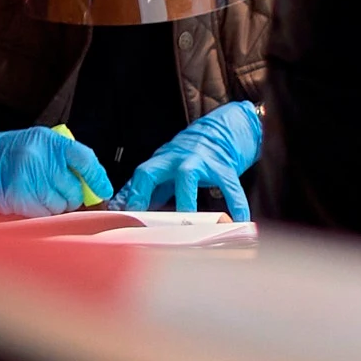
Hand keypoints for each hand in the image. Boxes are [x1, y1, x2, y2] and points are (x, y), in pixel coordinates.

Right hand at [0, 127, 110, 217]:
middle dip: (70, 197)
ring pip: (60, 205)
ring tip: (37, 196)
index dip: (98, 177)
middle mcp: (40, 157)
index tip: (103, 192)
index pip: (85, 158)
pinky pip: (43, 214)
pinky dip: (40, 214)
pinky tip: (29, 203)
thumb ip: (61, 161)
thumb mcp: (34, 145)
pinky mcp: (17, 196)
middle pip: (74, 189)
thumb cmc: (4, 155)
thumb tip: (90, 188)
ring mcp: (28, 177)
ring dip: (54, 207)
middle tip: (56, 194)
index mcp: (48, 140)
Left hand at [113, 101, 262, 219]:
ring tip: (186, 227)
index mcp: (162, 160)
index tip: (126, 216)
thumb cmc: (190, 156)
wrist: (222, 133)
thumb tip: (121, 206)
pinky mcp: (224, 168)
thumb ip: (147, 187)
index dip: (132, 195)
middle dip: (143, 195)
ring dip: (184, 203)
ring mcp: (200, 162)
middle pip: (152, 173)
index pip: (140, 176)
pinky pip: (229, 188)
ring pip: (187, 180)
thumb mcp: (166, 167)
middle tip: (141, 221)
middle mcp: (177, 159)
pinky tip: (239, 220)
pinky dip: (236, 205)